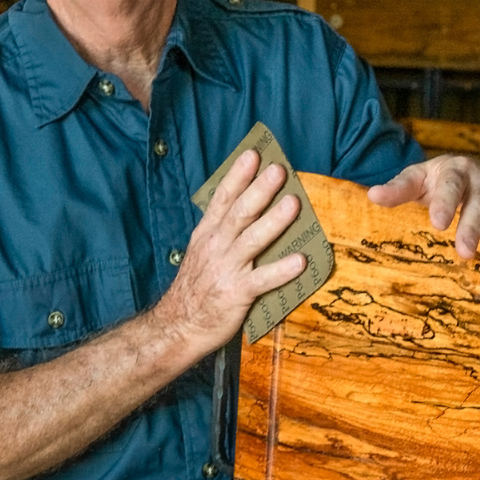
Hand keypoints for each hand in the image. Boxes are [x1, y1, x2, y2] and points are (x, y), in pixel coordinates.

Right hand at [155, 150, 304, 354]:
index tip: (253, 154)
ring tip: (293, 203)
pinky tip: (301, 261)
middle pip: (240, 213)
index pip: (222, 198)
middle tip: (278, 170)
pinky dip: (282, 270)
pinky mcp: (237, 294)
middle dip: (259, 189)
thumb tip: (250, 204)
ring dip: (274, 221)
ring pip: (252, 240)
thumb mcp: (202, 250)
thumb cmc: (197, 286)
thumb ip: (223, 229)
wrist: (179, 325)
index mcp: (207, 234)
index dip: (238, 176)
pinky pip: (263, 280)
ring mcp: (227, 269)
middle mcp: (216, 247)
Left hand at [368, 154, 479, 259]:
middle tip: (464, 251)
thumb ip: (398, 190)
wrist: (462, 171)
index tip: (437, 224)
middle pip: (477, 203)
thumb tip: (372, 196)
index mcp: (454, 171)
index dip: (445, 204)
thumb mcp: (417, 181)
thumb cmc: (436, 181)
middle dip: (472, 226)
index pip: (449, 187)